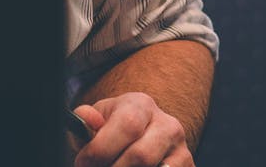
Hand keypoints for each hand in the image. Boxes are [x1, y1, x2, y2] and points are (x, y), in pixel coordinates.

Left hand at [72, 93, 193, 166]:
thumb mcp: (97, 120)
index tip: (83, 162)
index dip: (101, 150)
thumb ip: (85, 120)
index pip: (127, 126)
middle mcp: (167, 124)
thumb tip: (87, 119)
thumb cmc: (112, 130)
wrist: (138, 137)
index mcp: (142, 105)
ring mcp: (182, 149)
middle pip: (141, 156)